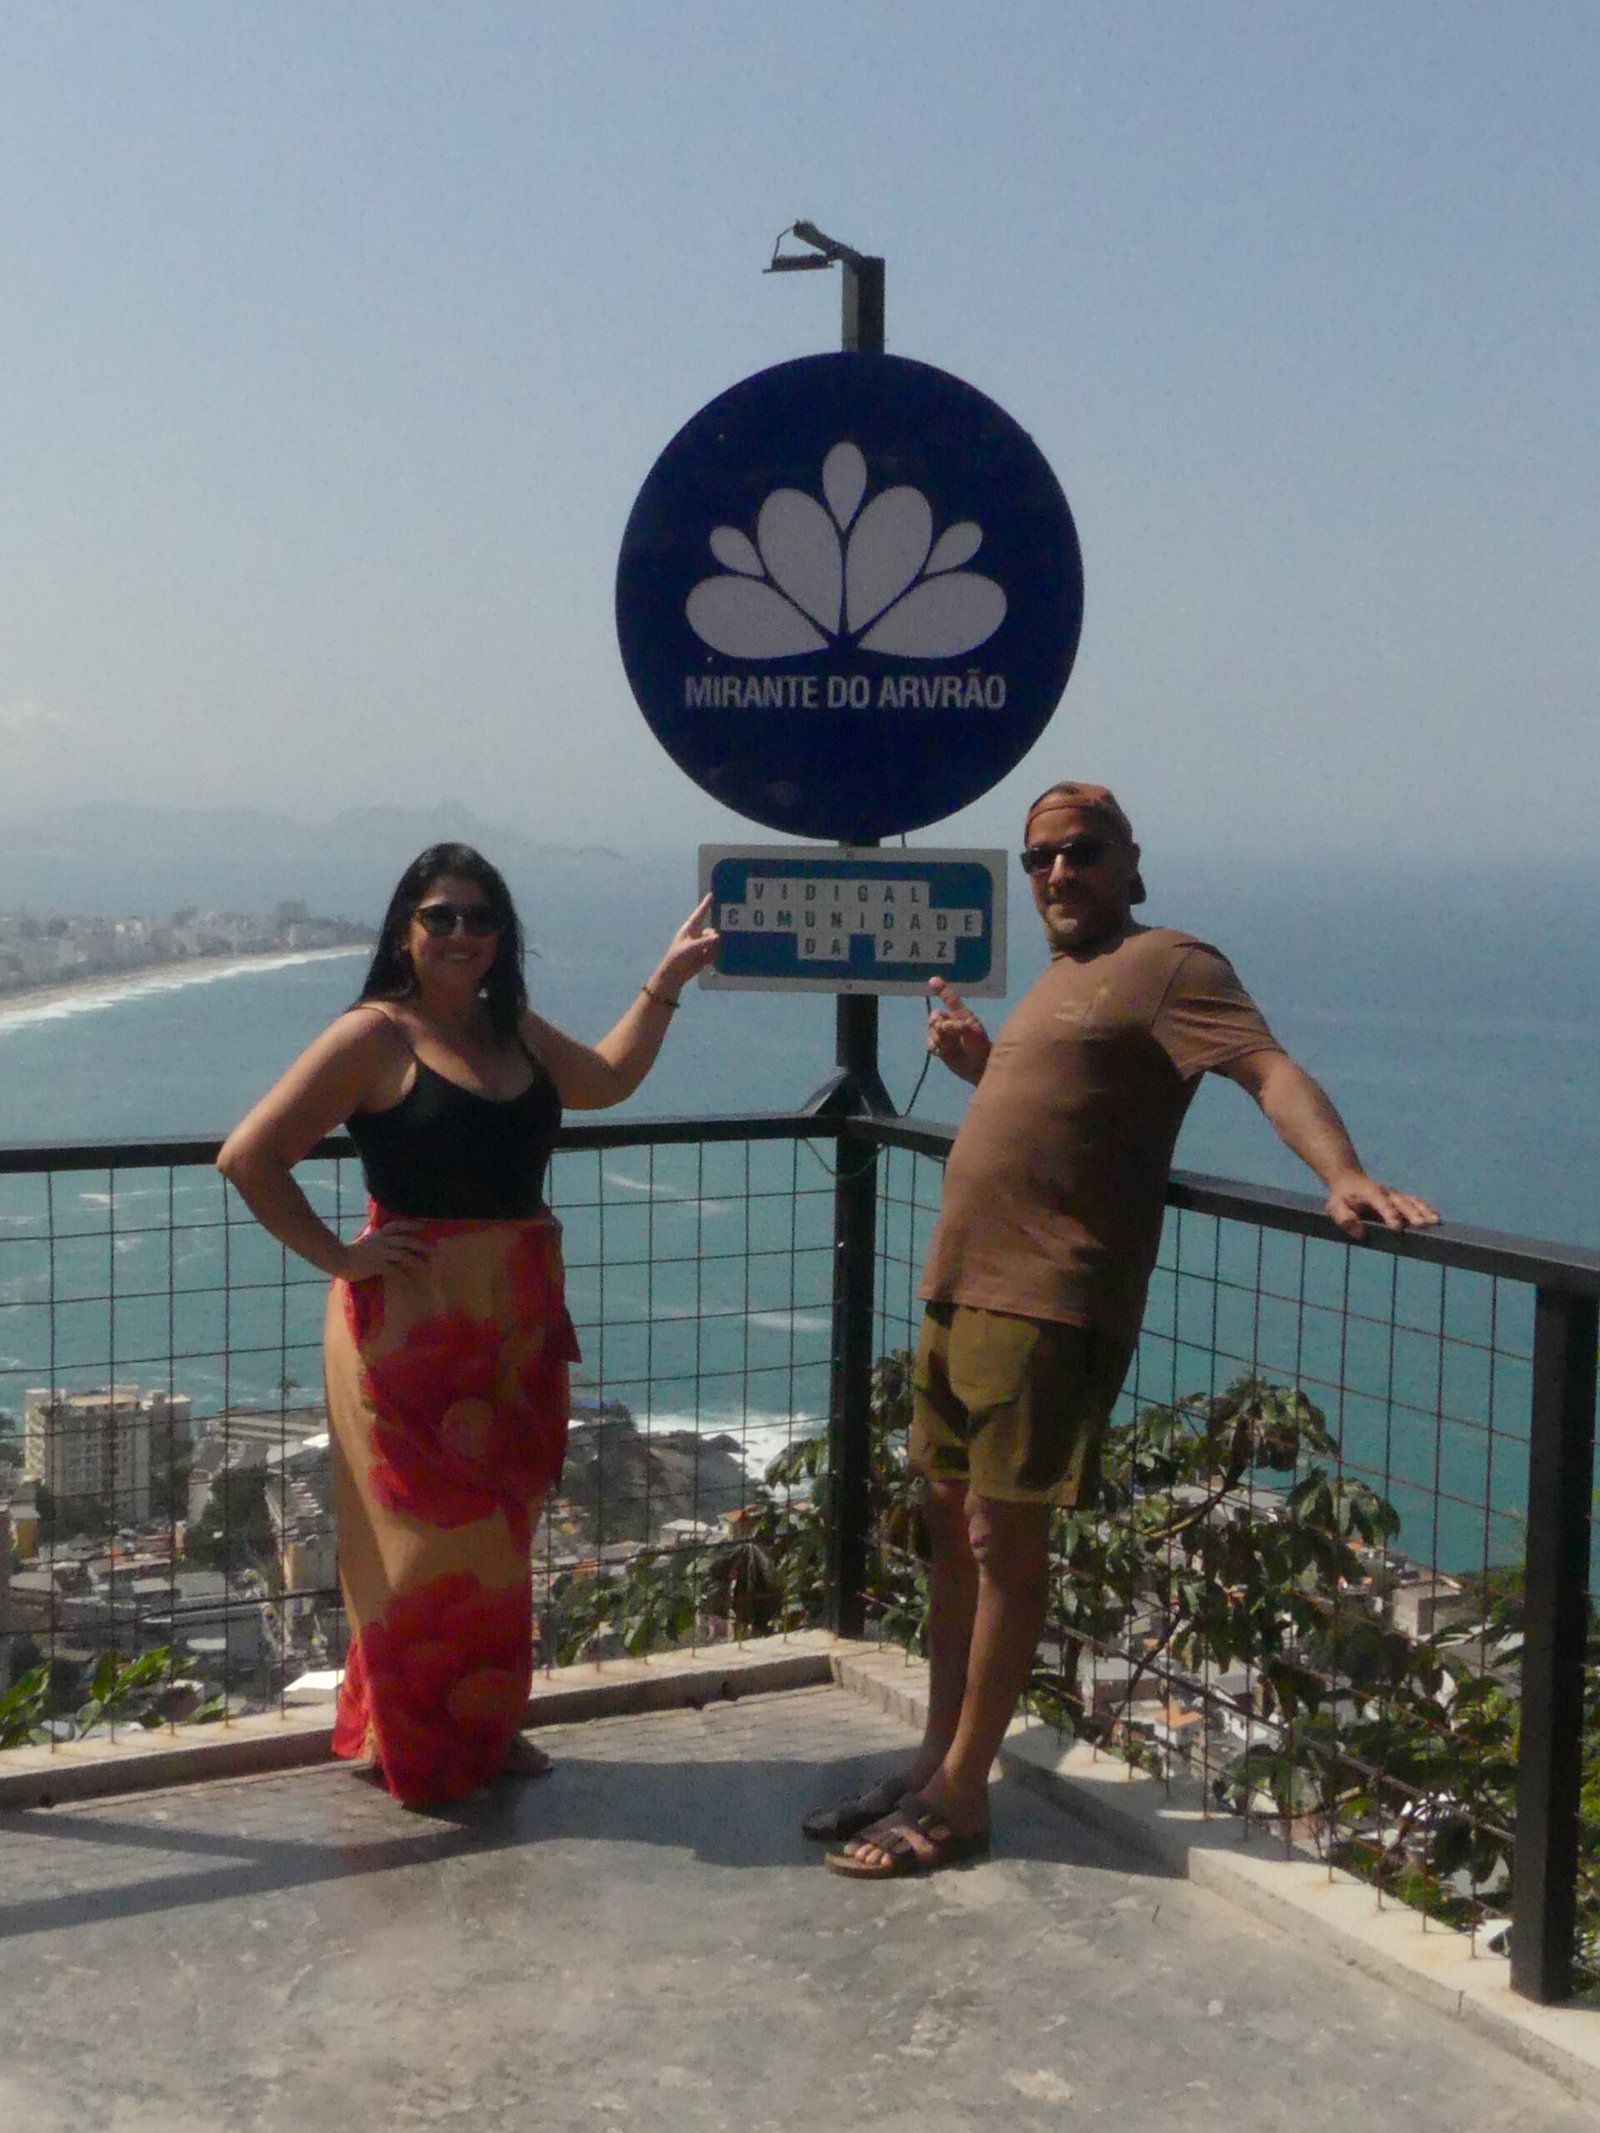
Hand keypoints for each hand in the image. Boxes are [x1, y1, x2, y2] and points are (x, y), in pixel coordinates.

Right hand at [338, 1223, 430, 1280]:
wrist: (339, 1259)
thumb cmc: (353, 1251)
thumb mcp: (368, 1239)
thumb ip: (380, 1238)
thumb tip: (392, 1240)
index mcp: (380, 1233)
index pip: (400, 1225)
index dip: (413, 1225)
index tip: (424, 1227)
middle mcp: (383, 1240)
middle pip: (408, 1240)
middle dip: (423, 1245)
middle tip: (435, 1251)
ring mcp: (381, 1252)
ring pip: (405, 1255)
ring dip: (418, 1261)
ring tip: (428, 1267)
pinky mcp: (378, 1265)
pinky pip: (396, 1271)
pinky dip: (405, 1277)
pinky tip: (411, 1282)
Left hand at [647, 894, 720, 1000]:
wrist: (674, 974)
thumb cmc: (677, 957)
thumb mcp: (690, 948)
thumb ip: (705, 942)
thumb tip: (718, 937)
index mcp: (690, 928)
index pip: (700, 913)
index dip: (705, 904)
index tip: (711, 894)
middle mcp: (697, 934)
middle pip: (711, 931)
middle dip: (712, 938)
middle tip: (709, 946)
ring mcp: (701, 945)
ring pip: (714, 942)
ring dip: (711, 950)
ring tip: (703, 957)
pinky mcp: (704, 954)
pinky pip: (714, 952)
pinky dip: (711, 957)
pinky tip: (704, 962)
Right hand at [926, 978, 990, 1084]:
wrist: (978, 1067)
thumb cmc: (980, 1047)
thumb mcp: (974, 1036)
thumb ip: (959, 1028)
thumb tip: (943, 1024)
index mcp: (961, 1015)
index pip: (950, 999)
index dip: (942, 989)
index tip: (933, 981)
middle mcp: (950, 1021)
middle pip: (935, 1016)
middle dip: (937, 1024)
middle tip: (946, 1032)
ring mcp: (943, 1034)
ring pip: (931, 1031)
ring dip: (938, 1039)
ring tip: (950, 1046)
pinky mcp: (939, 1046)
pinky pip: (929, 1043)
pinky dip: (934, 1047)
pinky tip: (942, 1051)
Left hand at [1323, 1173, 1439, 1239]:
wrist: (1349, 1180)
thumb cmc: (1342, 1198)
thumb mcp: (1335, 1207)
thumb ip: (1345, 1219)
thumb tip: (1360, 1233)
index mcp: (1369, 1192)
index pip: (1381, 1203)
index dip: (1389, 1214)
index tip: (1397, 1227)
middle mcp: (1386, 1192)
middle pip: (1401, 1202)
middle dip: (1411, 1213)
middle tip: (1421, 1225)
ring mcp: (1395, 1194)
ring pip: (1412, 1200)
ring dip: (1423, 1210)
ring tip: (1434, 1222)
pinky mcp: (1401, 1198)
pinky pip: (1416, 1202)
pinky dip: (1426, 1209)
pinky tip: (1436, 1219)